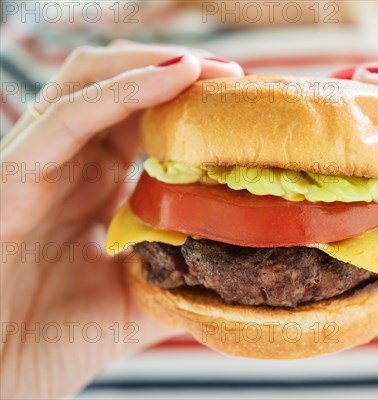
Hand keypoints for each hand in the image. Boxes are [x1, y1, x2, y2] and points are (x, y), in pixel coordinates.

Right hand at [0, 41, 242, 398]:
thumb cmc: (54, 341)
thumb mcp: (137, 300)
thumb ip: (181, 275)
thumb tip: (242, 261)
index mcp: (92, 187)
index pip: (142, 123)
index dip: (188, 106)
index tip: (240, 103)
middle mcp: (66, 165)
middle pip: (118, 88)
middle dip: (179, 74)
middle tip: (234, 76)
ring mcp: (38, 162)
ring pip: (91, 81)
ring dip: (154, 66)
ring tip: (212, 68)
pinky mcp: (14, 172)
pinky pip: (72, 115)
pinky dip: (125, 89)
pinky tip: (175, 75)